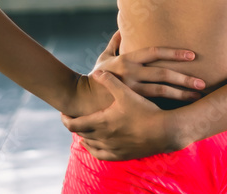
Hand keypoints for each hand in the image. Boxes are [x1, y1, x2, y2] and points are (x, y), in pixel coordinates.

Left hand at [62, 70, 186, 160]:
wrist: (164, 131)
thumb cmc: (145, 111)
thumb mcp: (126, 93)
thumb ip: (110, 81)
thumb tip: (96, 71)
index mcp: (101, 122)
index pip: (74, 124)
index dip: (65, 118)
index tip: (62, 113)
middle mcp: (103, 138)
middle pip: (81, 134)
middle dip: (74, 125)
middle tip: (72, 118)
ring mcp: (111, 148)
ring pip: (90, 145)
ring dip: (84, 137)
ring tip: (82, 130)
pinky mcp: (121, 155)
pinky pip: (101, 155)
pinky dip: (94, 149)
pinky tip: (94, 145)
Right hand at [93, 31, 204, 102]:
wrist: (79, 99)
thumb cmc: (96, 77)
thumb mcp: (104, 57)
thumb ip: (116, 42)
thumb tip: (122, 25)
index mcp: (127, 59)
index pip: (154, 52)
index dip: (174, 52)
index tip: (192, 55)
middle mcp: (130, 74)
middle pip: (162, 74)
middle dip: (184, 78)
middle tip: (202, 82)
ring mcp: (131, 90)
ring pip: (161, 92)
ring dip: (181, 94)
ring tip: (198, 96)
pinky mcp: (130, 105)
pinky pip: (153, 105)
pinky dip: (169, 106)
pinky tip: (183, 109)